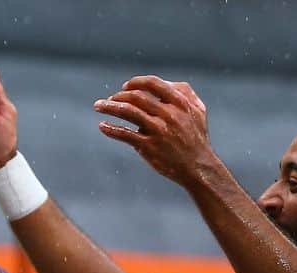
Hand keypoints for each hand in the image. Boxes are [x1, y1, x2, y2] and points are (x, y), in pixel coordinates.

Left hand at [95, 76, 216, 185]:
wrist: (197, 166)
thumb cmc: (196, 138)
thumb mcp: (198, 110)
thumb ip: (185, 93)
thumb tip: (166, 84)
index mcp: (179, 102)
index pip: (153, 83)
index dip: (136, 82)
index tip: (124, 86)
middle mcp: (168, 113)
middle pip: (136, 97)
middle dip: (118, 95)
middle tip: (107, 99)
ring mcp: (157, 130)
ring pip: (128, 112)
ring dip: (110, 107)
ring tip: (98, 106)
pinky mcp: (149, 146)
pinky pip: (125, 134)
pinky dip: (111, 129)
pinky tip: (102, 126)